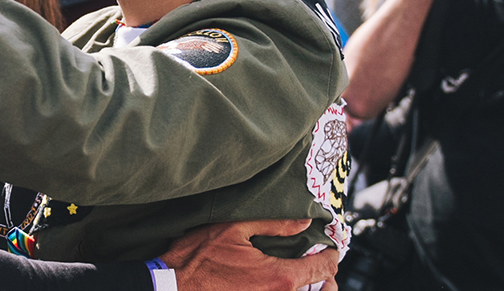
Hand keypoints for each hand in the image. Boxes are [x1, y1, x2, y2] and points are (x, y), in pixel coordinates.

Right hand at [161, 219, 337, 290]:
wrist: (172, 287)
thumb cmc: (198, 257)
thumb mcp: (233, 229)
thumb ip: (273, 224)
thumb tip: (303, 220)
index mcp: (280, 277)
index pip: (324, 268)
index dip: (331, 254)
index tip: (327, 246)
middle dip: (327, 277)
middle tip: (320, 263)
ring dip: (310, 288)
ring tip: (306, 276)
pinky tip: (282, 283)